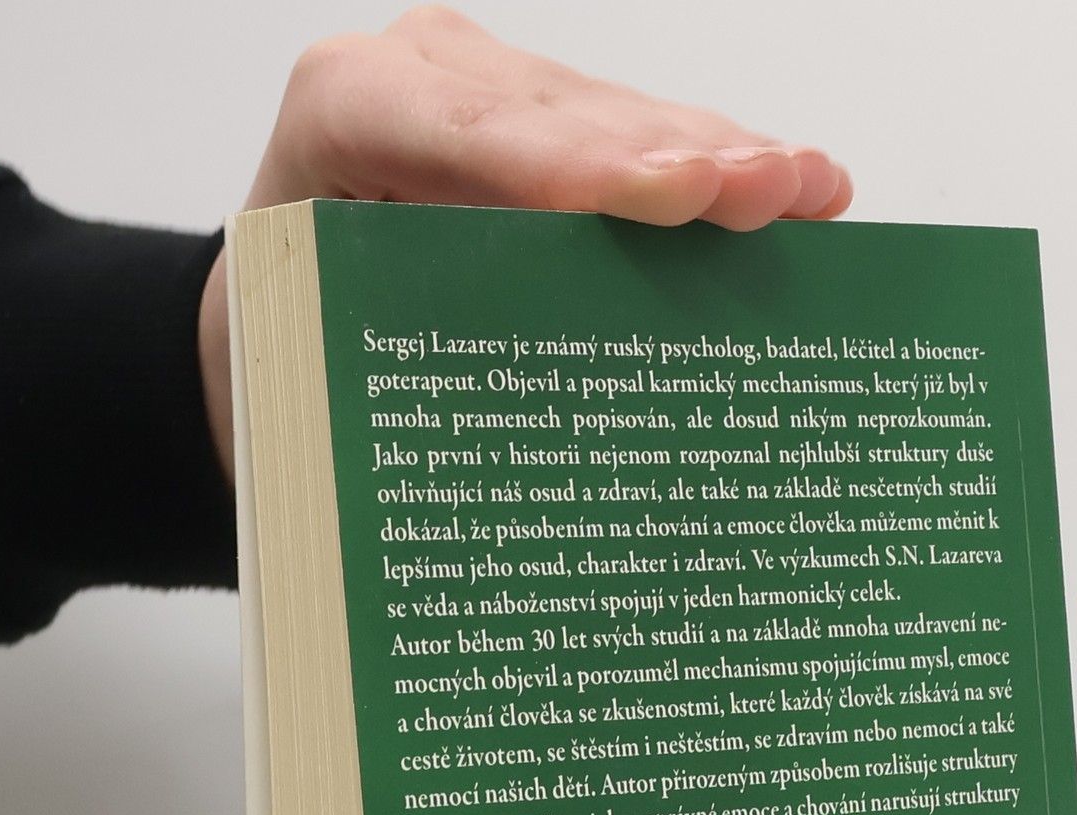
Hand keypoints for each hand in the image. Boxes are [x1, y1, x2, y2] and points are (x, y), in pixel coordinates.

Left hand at [198, 5, 852, 468]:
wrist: (262, 314)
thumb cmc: (282, 348)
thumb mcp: (310, 358)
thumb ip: (400, 363)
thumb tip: (515, 475)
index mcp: (341, 117)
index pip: (464, 136)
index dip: (575, 165)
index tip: (672, 197)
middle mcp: (419, 77)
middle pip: (567, 119)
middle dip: (679, 158)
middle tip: (776, 193)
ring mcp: (489, 88)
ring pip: (620, 119)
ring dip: (723, 160)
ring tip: (814, 192)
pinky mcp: (543, 118)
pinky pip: (637, 138)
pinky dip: (714, 170)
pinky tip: (798, 189)